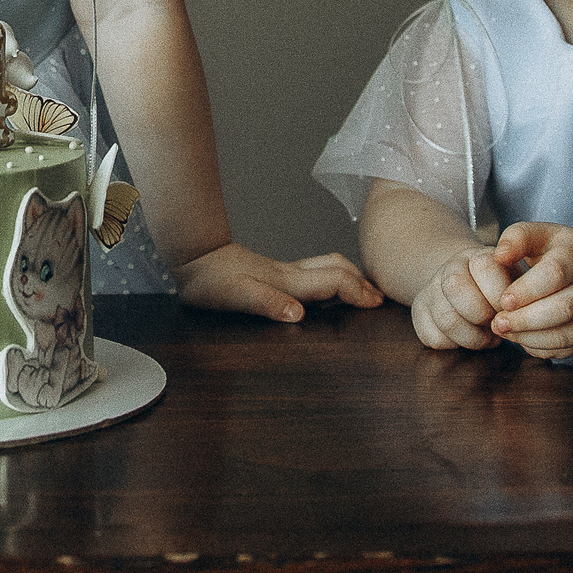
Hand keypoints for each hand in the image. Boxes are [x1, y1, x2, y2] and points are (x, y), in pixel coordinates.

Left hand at [174, 241, 383, 322]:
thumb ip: (266, 303)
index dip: (358, 291)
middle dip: (363, 281)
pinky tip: (325, 292)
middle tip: (381, 299)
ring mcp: (282, 272)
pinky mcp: (272, 273)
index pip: (334, 281)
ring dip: (349, 276)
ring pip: (326, 267)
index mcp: (287, 282)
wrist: (191, 257)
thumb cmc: (209, 281)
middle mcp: (290, 274)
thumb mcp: (235, 296)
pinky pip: (312, 273)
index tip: (378, 304)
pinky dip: (331, 279)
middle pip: (337, 268)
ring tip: (363, 292)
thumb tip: (297, 315)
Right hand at [408, 245, 509, 349]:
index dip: (500, 295)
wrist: (472, 287)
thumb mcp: (518, 282)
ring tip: (487, 338)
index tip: (511, 309)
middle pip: (455, 286)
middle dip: (482, 314)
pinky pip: (432, 336)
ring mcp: (431, 289)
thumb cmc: (505, 292)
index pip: (484, 266)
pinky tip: (467, 338)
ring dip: (472, 337)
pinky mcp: (419, 312)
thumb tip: (516, 314)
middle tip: (497, 325)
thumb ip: (522, 291)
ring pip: (445, 318)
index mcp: (479, 256)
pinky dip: (454, 345)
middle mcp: (450, 268)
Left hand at [490, 222, 572, 359]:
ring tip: (506, 332)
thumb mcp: (546, 233)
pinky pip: (572, 348)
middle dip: (527, 319)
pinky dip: (544, 349)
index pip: (556, 273)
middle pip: (565, 308)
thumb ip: (518, 237)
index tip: (504, 300)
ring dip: (533, 338)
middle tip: (499, 322)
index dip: (527, 289)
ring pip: (569, 334)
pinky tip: (524, 340)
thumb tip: (499, 256)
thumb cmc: (570, 250)